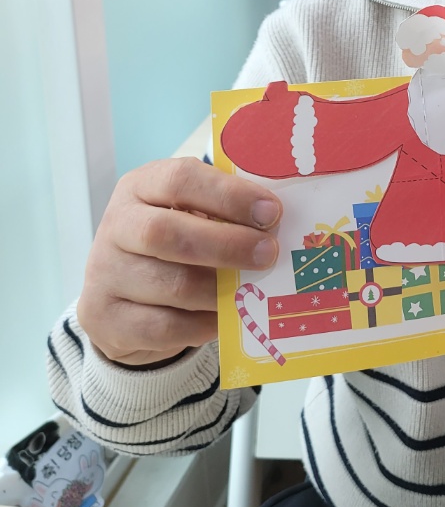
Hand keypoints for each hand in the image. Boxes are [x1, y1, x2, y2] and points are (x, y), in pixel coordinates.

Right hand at [77, 159, 281, 365]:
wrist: (124, 297)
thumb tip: (278, 223)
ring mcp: (104, 273)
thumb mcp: (194, 214)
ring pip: (170, 285)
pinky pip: (163, 326)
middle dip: (226, 244)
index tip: (271, 212)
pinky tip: (225, 318)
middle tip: (269, 253)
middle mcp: (116, 225)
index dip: (229, 195)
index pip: (180, 180)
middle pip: (166, 233)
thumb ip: (226, 212)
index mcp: (140, 186)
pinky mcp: (104, 318)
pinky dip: (202, 324)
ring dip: (220, 290)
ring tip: (250, 291)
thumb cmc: (175, 243)